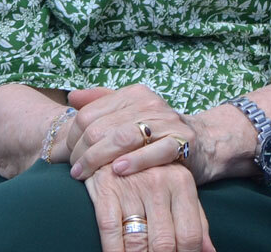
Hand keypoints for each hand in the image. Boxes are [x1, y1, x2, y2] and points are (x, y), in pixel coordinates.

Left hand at [65, 85, 197, 182]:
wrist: (201, 142)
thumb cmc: (157, 132)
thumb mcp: (130, 112)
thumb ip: (101, 103)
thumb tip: (72, 96)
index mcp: (134, 94)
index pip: (88, 114)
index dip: (72, 138)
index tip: (69, 157)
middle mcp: (150, 104)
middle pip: (101, 128)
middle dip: (81, 153)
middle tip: (75, 172)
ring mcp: (168, 122)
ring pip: (123, 138)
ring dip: (98, 159)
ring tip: (85, 176)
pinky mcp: (183, 142)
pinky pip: (155, 151)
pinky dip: (135, 161)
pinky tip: (119, 170)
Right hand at [85, 163, 214, 251]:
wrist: (115, 139)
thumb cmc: (153, 173)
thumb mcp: (179, 189)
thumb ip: (196, 220)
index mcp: (182, 183)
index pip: (190, 234)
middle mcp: (159, 183)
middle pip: (165, 242)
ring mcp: (131, 187)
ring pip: (137, 242)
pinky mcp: (105, 192)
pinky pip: (111, 233)